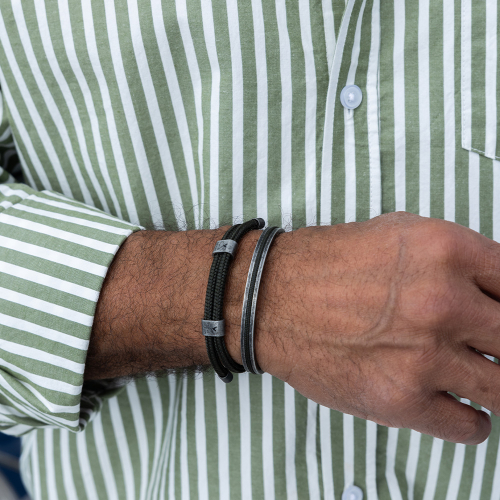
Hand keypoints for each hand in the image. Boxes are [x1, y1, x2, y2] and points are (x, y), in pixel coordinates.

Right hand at [254, 212, 499, 444]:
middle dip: (499, 342)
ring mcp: (425, 356)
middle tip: (484, 344)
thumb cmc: (327, 265)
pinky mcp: (401, 400)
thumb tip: (493, 286)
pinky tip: (452, 402)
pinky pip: (470, 426)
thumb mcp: (397, 232)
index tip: (496, 314)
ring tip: (474, 376)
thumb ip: (456, 258)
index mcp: (447, 251)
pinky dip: (470, 420)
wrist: (270, 298)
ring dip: (494, 384)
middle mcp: (443, 303)